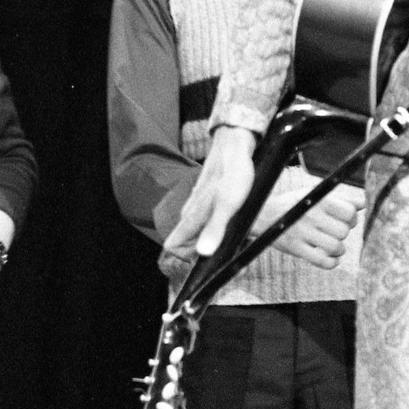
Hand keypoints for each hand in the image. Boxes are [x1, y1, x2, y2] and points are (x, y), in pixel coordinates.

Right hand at [166, 126, 258, 274]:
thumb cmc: (232, 174)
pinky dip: (217, 226)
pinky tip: (232, 223)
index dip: (187, 258)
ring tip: (234, 238)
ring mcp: (198, 204)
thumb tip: (203, 253)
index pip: (174, 246)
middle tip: (228, 251)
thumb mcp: (227, 205)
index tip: (209, 262)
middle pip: (186, 240)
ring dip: (212, 239)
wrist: (234, 146)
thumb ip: (215, 229)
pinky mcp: (207, 198)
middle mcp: (190, 211)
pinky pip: (206, 218)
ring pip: (196, 229)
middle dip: (203, 252)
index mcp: (191, 216)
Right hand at [255, 167, 363, 271]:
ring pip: (336, 247)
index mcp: (319, 200)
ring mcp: (303, 233)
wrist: (264, 214)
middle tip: (336, 232)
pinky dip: (332, 262)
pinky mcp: (296, 249)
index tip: (345, 220)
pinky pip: (322, 261)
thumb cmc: (296, 203)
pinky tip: (331, 258)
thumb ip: (341, 198)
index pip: (350, 212)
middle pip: (344, 231)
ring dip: (339, 249)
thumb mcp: (316, 194)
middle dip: (344, 233)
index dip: (352, 218)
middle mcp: (311, 215)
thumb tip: (363, 204)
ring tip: (333, 246)